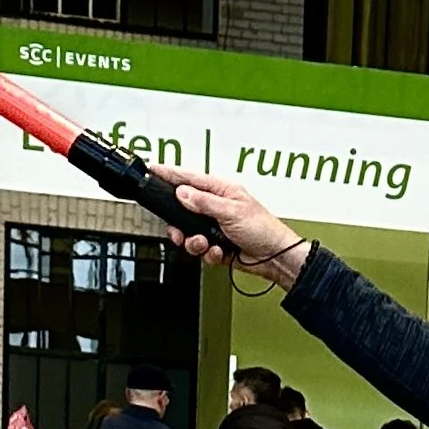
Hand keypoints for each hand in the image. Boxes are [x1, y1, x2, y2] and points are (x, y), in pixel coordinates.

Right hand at [151, 165, 311, 285]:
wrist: (275, 257)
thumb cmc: (263, 229)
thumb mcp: (232, 211)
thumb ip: (204, 202)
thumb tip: (182, 193)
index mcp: (221, 191)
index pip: (190, 179)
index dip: (170, 175)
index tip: (153, 170)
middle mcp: (215, 207)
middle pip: (182, 210)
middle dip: (179, 225)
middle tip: (180, 232)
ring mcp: (214, 227)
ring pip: (188, 233)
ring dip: (194, 242)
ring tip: (205, 244)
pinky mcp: (216, 245)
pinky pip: (200, 250)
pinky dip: (207, 253)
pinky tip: (218, 252)